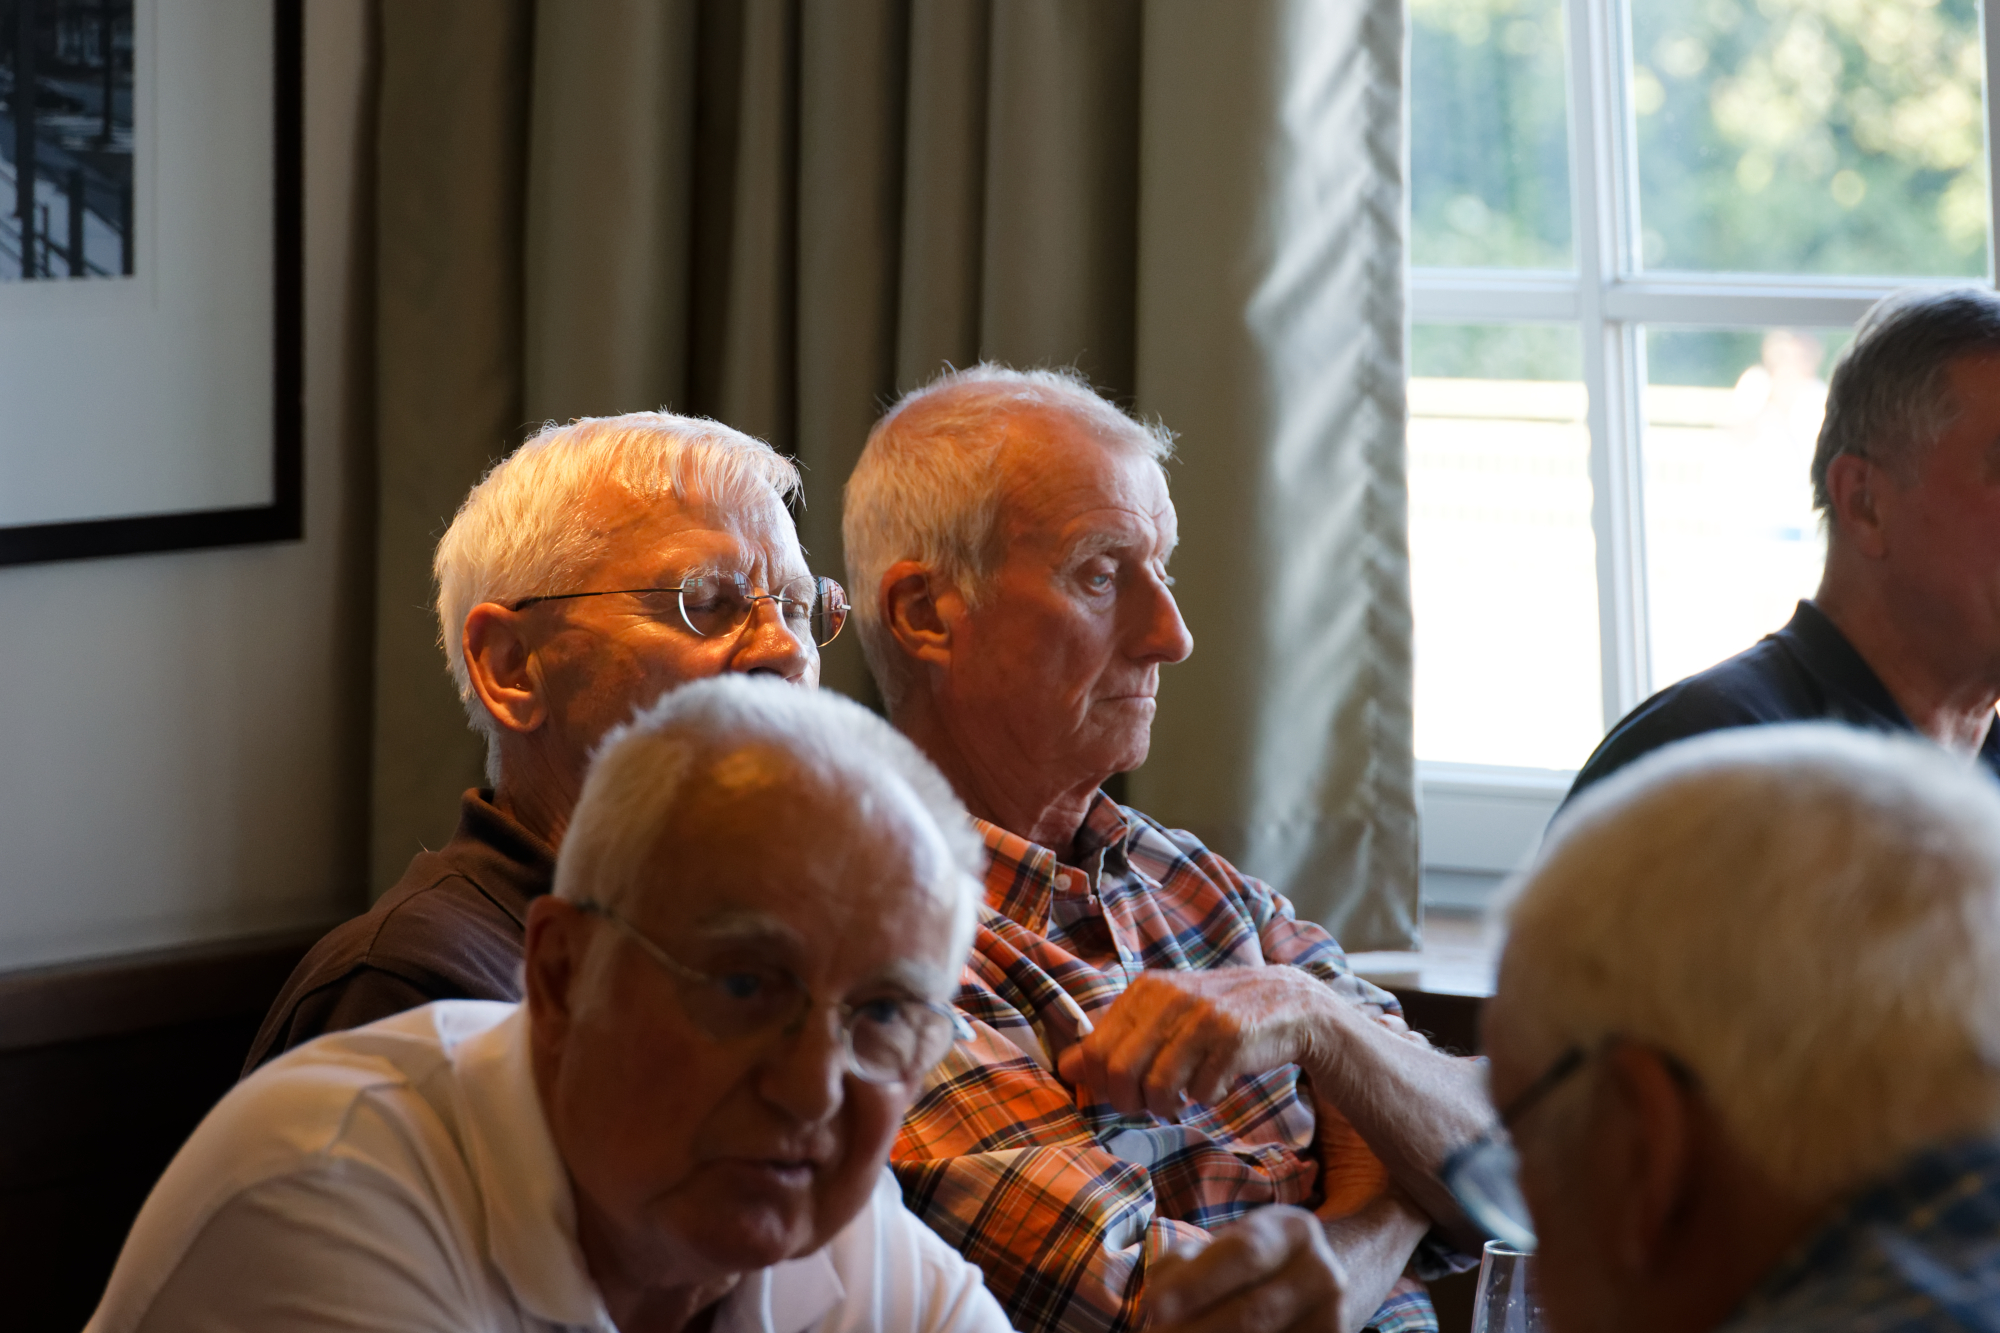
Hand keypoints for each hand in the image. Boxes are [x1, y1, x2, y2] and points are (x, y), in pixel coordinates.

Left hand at [1056, 966, 1351, 1118]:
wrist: (1289, 1004)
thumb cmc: (1216, 1017)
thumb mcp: (1163, 1018)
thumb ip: (1114, 1040)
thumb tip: (1065, 1069)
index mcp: (1146, 989)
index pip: (1098, 1051)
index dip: (1104, 1085)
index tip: (1125, 1094)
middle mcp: (1171, 997)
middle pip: (1122, 1072)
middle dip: (1132, 1102)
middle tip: (1151, 1106)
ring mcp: (1203, 1016)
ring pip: (1159, 1087)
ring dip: (1168, 1106)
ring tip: (1183, 1099)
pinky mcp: (1233, 1038)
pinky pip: (1202, 1092)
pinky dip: (1206, 1098)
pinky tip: (1216, 1084)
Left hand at [1148, 1206, 1352, 1332]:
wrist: (1315, 1280)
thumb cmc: (1252, 1261)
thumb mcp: (1225, 1244)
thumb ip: (1187, 1264)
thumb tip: (1155, 1307)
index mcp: (1294, 1231)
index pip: (1243, 1255)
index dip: (1195, 1283)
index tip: (1153, 1306)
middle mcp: (1322, 1273)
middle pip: (1252, 1313)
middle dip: (1193, 1331)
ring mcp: (1332, 1318)